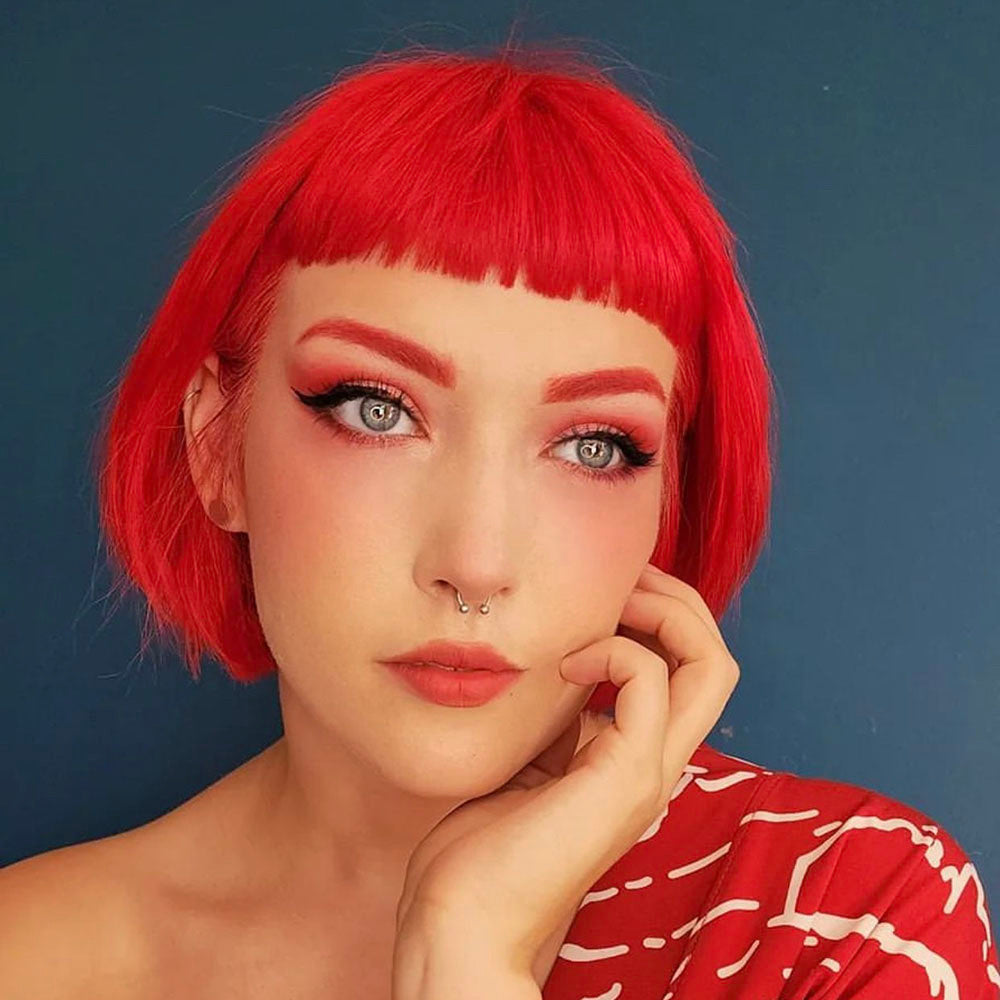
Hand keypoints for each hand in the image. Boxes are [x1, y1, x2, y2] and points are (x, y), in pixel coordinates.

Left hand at [392, 562, 740, 986]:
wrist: (463, 922)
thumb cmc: (481, 847)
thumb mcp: (529, 757)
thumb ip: (559, 715)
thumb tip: (563, 660)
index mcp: (633, 758)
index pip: (686, 670)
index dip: (659, 615)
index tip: (608, 589)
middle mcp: (656, 762)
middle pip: (714, 660)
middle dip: (675, 599)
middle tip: (623, 575)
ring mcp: (648, 772)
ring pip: (710, 665)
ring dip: (663, 609)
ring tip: (612, 598)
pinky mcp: (626, 778)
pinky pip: (650, 680)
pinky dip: (615, 649)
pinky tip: (565, 662)